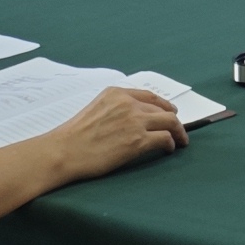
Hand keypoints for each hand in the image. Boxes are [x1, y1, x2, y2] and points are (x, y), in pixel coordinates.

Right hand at [33, 85, 184, 179]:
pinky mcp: (138, 140)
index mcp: (116, 93)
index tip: (169, 111)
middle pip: (162, 108)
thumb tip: (131, 119)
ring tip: (181, 140)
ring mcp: (135, 121)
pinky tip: (169, 148)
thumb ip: (115, 108)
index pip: (148, 96)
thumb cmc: (73, 136)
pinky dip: (171, 143)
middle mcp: (128, 103)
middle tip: (178, 129)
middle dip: (173, 119)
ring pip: (170, 121)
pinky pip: (164, 138)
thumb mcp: (95, 109)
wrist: (64, 151)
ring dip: (178, 131)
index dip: (163, 105)